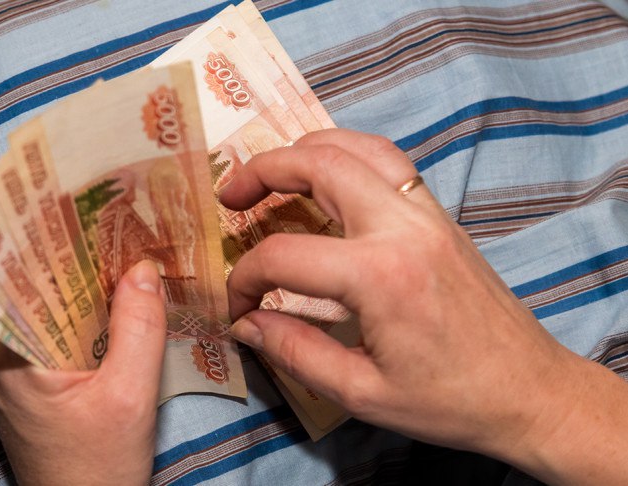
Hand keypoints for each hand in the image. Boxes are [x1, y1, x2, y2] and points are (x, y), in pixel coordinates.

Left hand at [0, 260, 165, 485]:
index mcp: (10, 359)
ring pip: (57, 318)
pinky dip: (89, 328)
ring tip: (132, 278)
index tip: (107, 226)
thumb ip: (138, 329)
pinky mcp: (28, 386)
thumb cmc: (102, 467)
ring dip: (94, 303)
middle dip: (92, 278)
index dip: (73, 254)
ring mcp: (11, 374)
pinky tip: (120, 320)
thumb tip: (143, 268)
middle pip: (48, 299)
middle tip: (131, 247)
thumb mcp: (131, 396)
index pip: (36, 286)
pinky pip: (60, 340)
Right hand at [220, 128, 627, 484]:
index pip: (284, 255)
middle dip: (263, 170)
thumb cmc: (450, 400)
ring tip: (273, 172)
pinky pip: (389, 163)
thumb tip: (247, 323)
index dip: (245, 279)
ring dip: (307, 150)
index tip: (238, 306)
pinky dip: (348, 156)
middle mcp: (404, 227)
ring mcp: (428, 214)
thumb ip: (294, 351)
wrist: (529, 391)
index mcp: (380, 275)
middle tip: (230, 194)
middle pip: (321, 163)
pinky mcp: (441, 217)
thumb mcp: (361, 391)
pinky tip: (330, 180)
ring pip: (359, 147)